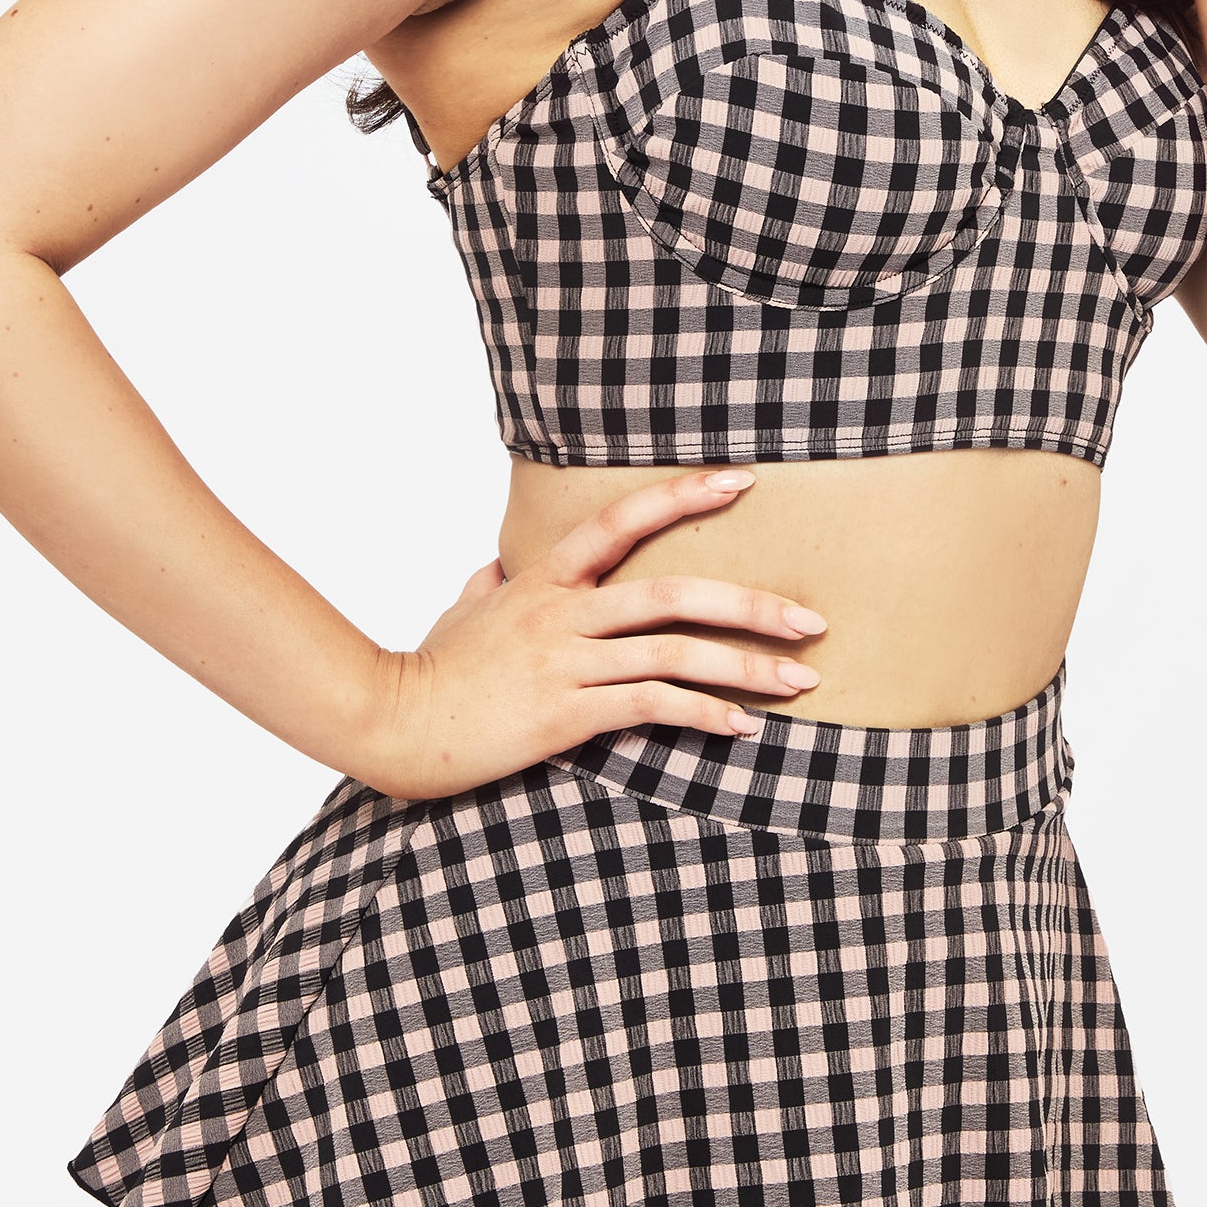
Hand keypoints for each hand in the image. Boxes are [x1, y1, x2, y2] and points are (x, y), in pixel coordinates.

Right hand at [360, 468, 827, 799]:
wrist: (394, 722)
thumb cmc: (430, 668)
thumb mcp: (463, 611)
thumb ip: (490, 585)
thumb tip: (496, 569)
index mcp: (545, 580)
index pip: (622, 520)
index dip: (683, 495)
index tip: (743, 482)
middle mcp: (563, 613)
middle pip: (674, 593)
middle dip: (752, 604)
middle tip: (811, 620)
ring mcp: (566, 662)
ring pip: (674, 653)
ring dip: (746, 668)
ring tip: (799, 681)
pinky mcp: (565, 714)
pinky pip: (649, 707)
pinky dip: (702, 714)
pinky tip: (740, 725)